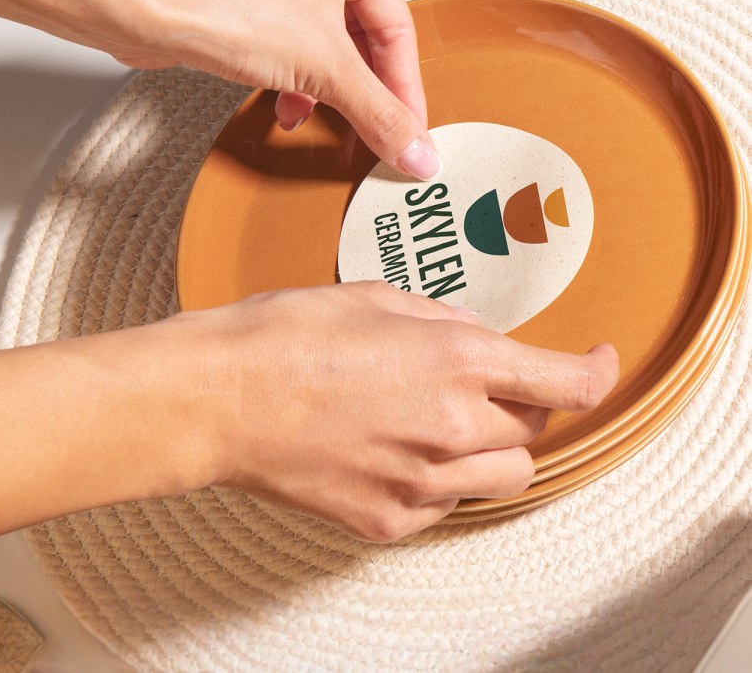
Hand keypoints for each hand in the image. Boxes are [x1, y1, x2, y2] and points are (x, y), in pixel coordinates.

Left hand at [115, 0, 440, 179]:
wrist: (145, 6)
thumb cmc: (222, 4)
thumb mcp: (322, 71)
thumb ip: (377, 113)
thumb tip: (416, 150)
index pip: (396, 27)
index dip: (404, 87)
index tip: (409, 128)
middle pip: (358, 31)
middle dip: (359, 86)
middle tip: (371, 127)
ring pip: (320, 34)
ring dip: (322, 83)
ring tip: (314, 115)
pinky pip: (285, 32)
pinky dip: (290, 69)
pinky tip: (283, 100)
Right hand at [165, 281, 618, 541]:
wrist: (220, 399)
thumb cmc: (284, 336)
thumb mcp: (373, 298)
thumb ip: (440, 320)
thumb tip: (471, 335)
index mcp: (455, 360)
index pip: (563, 382)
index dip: (595, 371)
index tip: (598, 362)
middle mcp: (452, 428)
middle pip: (533, 429)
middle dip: (522, 402)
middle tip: (484, 382)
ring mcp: (422, 482)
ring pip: (504, 477)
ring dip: (492, 446)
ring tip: (444, 421)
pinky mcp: (389, 519)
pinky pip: (445, 503)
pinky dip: (440, 477)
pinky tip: (397, 447)